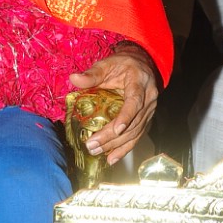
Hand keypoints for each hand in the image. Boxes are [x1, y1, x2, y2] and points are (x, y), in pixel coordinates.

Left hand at [69, 45, 158, 163]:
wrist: (141, 64)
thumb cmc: (122, 64)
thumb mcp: (107, 64)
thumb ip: (92, 73)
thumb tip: (73, 79)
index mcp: (139, 82)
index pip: (135, 102)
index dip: (126, 116)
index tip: (116, 129)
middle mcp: (149, 99)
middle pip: (133, 122)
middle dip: (112, 137)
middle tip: (92, 145)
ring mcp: (149, 111)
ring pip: (135, 132)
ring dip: (116, 146)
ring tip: (97, 152)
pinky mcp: (146, 120)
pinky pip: (137, 136)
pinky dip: (124, 149)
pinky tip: (112, 158)